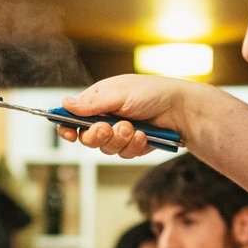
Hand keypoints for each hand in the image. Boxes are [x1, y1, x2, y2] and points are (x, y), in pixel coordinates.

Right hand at [55, 75, 196, 156]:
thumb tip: (65, 104)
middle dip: (97, 135)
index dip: (67, 126)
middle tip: (107, 128)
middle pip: (87, 137)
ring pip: (105, 148)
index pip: (73, 116)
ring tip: (133, 128)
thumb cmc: (153, 93)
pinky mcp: (132, 146)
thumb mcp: (119, 93)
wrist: (181, 109)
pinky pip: (124, 154)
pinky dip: (133, 146)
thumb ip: (92, 103)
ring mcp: (119, 133)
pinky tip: (143, 135)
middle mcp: (107, 117)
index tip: (68, 133)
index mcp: (99, 100)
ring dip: (119, 139)